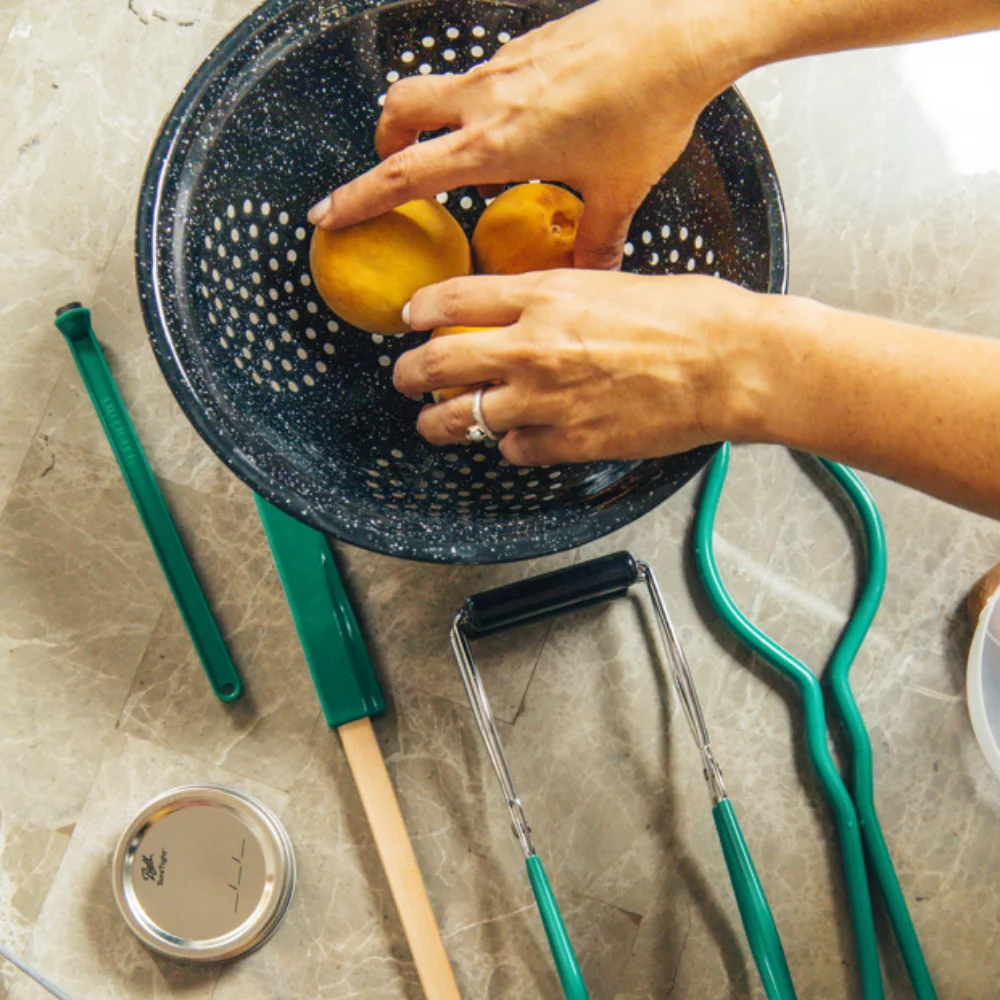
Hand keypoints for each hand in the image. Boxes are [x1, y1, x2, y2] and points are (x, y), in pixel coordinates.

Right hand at [309, 0, 738, 268]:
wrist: (679, 33)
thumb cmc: (648, 112)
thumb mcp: (619, 192)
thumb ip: (596, 241)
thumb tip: (592, 276)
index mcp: (497, 145)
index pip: (404, 175)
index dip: (358, 198)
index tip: (325, 214)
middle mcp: (487, 100)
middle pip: (399, 109)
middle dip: (384, 141)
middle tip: (395, 172)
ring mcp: (504, 67)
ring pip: (438, 88)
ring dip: (432, 121)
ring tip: (466, 160)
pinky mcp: (528, 47)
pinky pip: (482, 78)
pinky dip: (478, 106)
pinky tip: (524, 127)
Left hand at [392, 270, 762, 465]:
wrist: (731, 364)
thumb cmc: (690, 317)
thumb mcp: (613, 282)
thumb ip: (560, 297)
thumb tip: (530, 310)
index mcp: (544, 296)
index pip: (452, 299)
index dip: (421, 310)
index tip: (412, 317)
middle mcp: (532, 347)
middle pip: (437, 362)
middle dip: (408, 372)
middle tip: (404, 377)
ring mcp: (546, 399)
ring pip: (463, 418)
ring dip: (439, 422)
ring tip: (433, 424)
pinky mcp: (570, 442)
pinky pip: (515, 449)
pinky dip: (511, 445)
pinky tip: (519, 438)